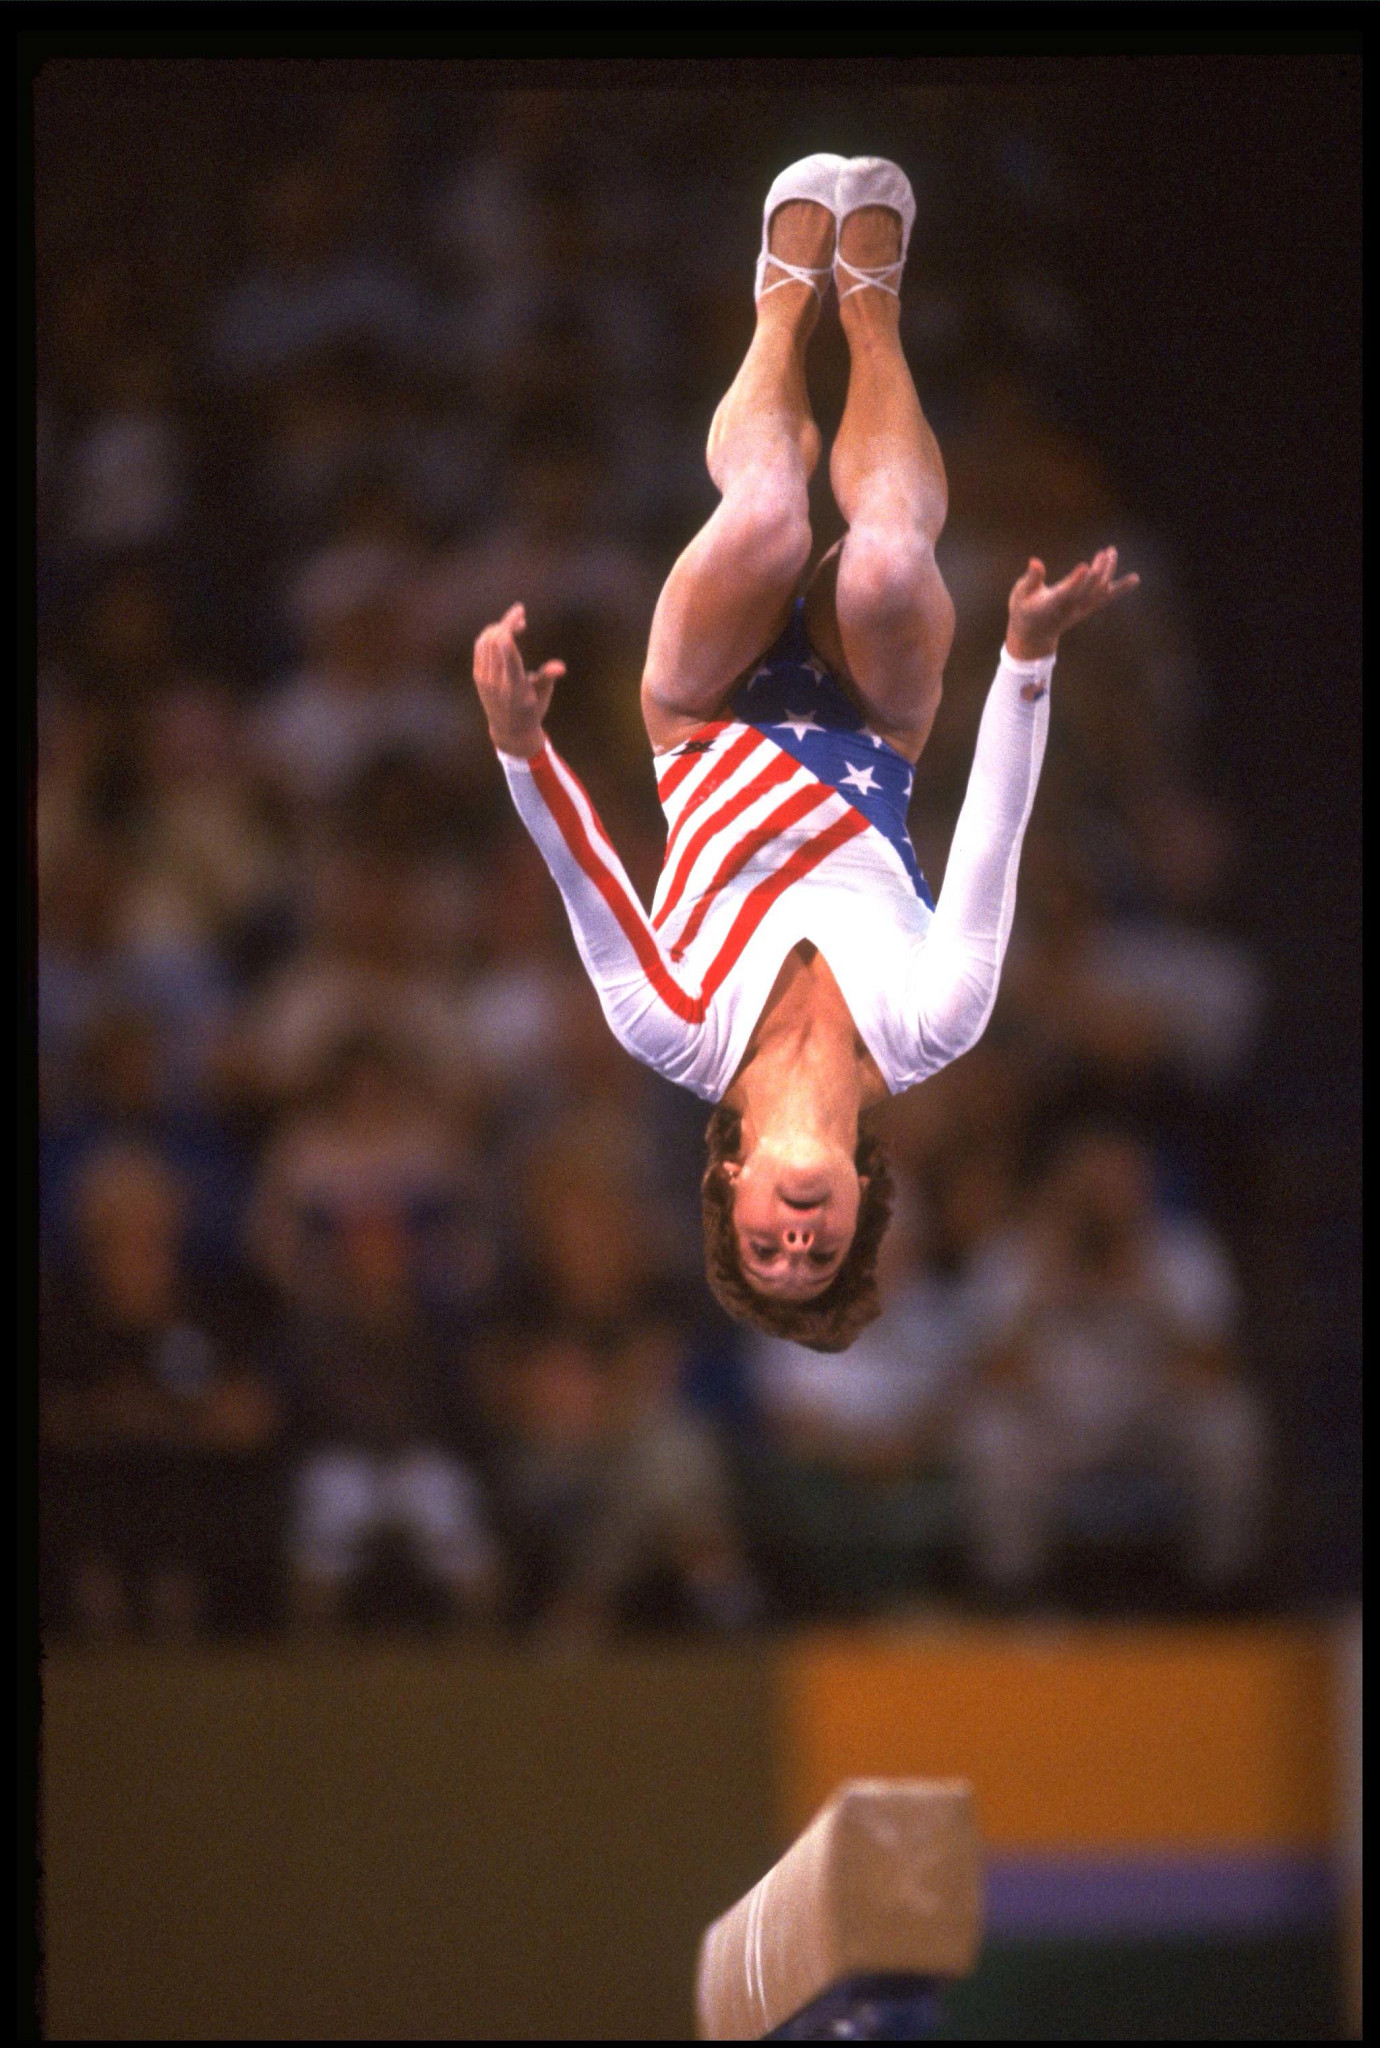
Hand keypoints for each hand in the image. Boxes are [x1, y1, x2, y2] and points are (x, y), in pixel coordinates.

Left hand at [473, 603, 564, 757]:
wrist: (509, 730)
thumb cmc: (533, 710)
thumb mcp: (543, 695)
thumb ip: (548, 677)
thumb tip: (560, 667)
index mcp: (514, 686)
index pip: (506, 651)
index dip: (510, 626)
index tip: (520, 612)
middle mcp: (496, 681)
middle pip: (495, 640)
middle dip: (507, 622)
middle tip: (522, 617)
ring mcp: (484, 678)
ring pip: (485, 641)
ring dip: (499, 627)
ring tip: (515, 625)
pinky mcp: (478, 675)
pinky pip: (480, 647)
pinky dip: (491, 635)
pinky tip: (503, 633)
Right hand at [1006, 548, 1139, 659]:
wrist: (1034, 636)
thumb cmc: (1024, 611)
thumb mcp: (1019, 594)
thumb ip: (1030, 578)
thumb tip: (1035, 561)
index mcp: (1051, 605)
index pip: (1065, 593)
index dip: (1076, 581)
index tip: (1086, 566)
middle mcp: (1069, 609)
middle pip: (1087, 590)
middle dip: (1098, 572)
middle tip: (1104, 552)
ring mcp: (1080, 610)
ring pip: (1099, 592)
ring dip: (1108, 572)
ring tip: (1111, 551)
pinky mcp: (1087, 609)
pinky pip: (1106, 599)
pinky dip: (1121, 589)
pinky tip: (1135, 579)